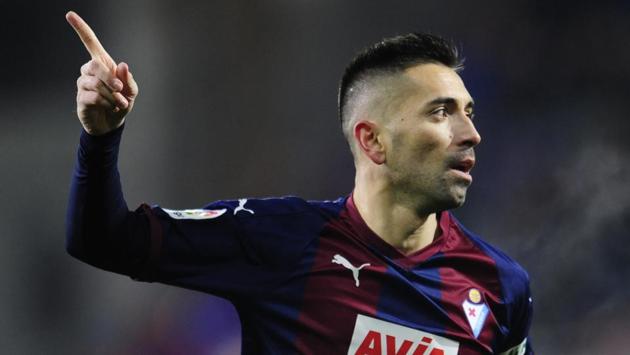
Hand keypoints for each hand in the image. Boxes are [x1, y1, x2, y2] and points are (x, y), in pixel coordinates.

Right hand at [66, 11, 138, 135]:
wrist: (112, 124)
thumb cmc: (121, 103)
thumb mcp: (131, 92)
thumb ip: (129, 80)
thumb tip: (122, 66)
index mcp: (103, 64)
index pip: (90, 42)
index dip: (81, 28)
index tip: (70, 14)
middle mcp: (89, 71)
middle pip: (94, 65)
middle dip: (109, 78)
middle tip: (120, 89)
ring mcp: (83, 84)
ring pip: (95, 83)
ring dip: (111, 95)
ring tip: (119, 103)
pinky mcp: (81, 98)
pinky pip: (93, 97)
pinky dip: (107, 102)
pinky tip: (112, 107)